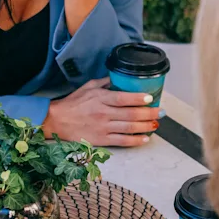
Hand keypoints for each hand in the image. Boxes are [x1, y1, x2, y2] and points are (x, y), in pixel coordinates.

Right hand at [43, 78, 160, 146]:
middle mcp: (103, 113)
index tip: (150, 97)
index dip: (138, 98)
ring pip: (129, 128)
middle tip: (160, 111)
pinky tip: (145, 138)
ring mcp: (103, 128)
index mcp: (100, 98)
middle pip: (131, 114)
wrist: (57, 121)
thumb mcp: (88, 87)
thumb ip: (105, 82)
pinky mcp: (101, 140)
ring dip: (146, 126)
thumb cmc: (73, 103)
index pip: (122, 98)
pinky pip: (122, 141)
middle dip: (149, 113)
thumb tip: (120, 77)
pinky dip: (135, 140)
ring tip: (156, 124)